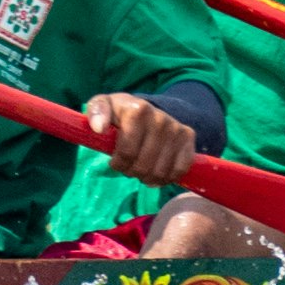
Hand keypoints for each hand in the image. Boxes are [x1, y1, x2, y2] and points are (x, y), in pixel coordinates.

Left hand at [81, 90, 200, 187]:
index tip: (114, 161)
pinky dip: (166, 178)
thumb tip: (99, 128)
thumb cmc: (119, 114)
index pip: (127, 152)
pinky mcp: (188, 137)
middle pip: (143, 165)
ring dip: (147, 178)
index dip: (118, 163)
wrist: (147, 110)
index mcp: (138, 110)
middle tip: (128, 167)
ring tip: (141, 169)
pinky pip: (179, 170)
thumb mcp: (103, 106)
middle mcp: (161, 118)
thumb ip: (96, 111)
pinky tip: (157, 172)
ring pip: (160, 172)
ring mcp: (176, 128)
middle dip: (131, 172)